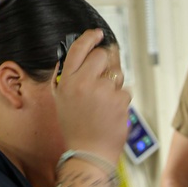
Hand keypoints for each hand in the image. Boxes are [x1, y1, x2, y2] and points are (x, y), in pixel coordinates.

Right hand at [53, 31, 129, 165]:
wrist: (89, 152)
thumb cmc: (76, 128)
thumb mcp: (62, 100)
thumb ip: (69, 77)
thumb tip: (82, 56)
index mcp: (67, 82)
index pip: (79, 49)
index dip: (90, 37)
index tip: (98, 33)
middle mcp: (84, 83)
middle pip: (102, 56)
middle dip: (105, 63)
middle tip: (102, 78)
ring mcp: (104, 91)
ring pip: (116, 74)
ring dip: (113, 85)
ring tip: (103, 105)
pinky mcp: (120, 100)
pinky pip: (125, 91)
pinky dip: (121, 100)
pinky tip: (111, 113)